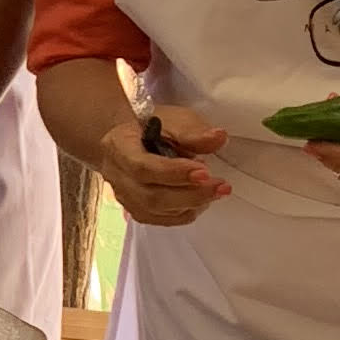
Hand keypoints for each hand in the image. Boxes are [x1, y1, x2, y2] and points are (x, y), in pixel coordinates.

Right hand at [90, 105, 231, 230]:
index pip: (143, 167)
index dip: (174, 173)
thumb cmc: (151, 127)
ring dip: (192, 204)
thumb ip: (194, 131)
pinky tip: (202, 199)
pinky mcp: (137, 211)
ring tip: (216, 190)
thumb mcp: (173, 120)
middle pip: (151, 196)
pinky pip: (162, 220)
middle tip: (221, 186)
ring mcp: (125, 198)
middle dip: (191, 194)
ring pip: (157, 211)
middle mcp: (117, 177)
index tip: (205, 172)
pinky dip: (186, 212)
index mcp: (119, 148)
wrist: (130, 142)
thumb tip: (219, 138)